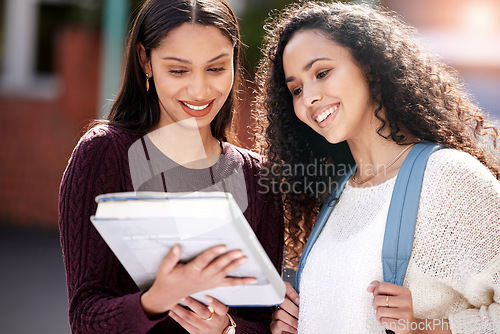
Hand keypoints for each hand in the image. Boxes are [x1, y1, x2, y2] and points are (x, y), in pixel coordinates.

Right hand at [141, 244, 255, 315]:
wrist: (169, 296)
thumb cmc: (167, 280)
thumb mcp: (165, 268)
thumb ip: (172, 257)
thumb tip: (178, 246)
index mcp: (191, 271)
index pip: (204, 260)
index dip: (213, 253)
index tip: (222, 246)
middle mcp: (202, 277)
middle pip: (217, 267)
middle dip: (229, 259)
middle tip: (239, 251)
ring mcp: (208, 282)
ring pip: (224, 274)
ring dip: (235, 266)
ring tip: (244, 259)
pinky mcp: (213, 285)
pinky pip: (229, 284)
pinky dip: (241, 282)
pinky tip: (252, 280)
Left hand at [169, 296, 229, 333]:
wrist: (218, 331)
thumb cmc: (218, 313)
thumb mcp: (221, 307)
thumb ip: (215, 297)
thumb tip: (200, 283)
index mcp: (222, 314)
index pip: (221, 308)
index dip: (214, 303)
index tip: (207, 296)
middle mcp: (214, 321)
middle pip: (203, 312)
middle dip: (192, 303)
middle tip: (183, 295)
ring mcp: (204, 328)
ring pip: (190, 318)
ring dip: (179, 309)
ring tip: (172, 301)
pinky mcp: (195, 333)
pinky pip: (184, 324)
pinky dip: (176, 316)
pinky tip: (171, 310)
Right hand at [270, 281, 298, 333]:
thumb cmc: (299, 322)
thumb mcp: (301, 310)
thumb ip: (300, 303)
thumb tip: (301, 300)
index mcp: (287, 299)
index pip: (285, 287)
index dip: (291, 292)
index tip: (299, 301)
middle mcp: (279, 306)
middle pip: (282, 301)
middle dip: (294, 310)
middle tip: (302, 316)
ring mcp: (275, 316)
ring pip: (280, 313)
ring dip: (292, 321)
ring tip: (300, 325)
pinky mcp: (273, 326)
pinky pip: (279, 323)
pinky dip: (289, 328)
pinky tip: (295, 330)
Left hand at [367, 281, 415, 333]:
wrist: (409, 325)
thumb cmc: (397, 309)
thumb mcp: (391, 296)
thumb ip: (380, 288)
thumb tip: (370, 288)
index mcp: (404, 292)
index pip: (382, 286)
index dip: (375, 291)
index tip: (378, 296)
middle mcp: (406, 301)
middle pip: (377, 299)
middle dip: (375, 305)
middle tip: (381, 308)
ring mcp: (406, 313)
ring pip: (379, 311)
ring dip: (378, 315)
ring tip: (385, 315)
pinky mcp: (403, 325)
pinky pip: (383, 321)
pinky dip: (382, 322)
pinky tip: (389, 321)